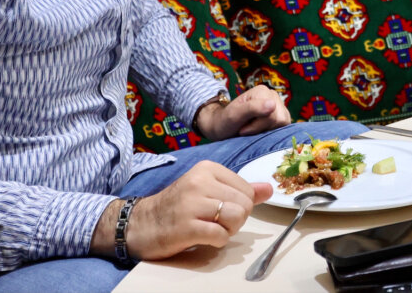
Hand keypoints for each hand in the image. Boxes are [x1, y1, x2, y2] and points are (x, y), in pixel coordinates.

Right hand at [126, 161, 270, 260]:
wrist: (142, 224)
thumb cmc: (178, 207)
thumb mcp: (208, 190)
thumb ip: (240, 189)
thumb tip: (269, 188)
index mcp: (207, 169)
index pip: (247, 190)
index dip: (240, 205)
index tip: (220, 208)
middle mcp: (200, 182)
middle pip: (245, 205)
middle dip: (236, 220)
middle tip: (215, 221)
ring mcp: (192, 204)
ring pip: (237, 218)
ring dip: (228, 230)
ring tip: (210, 228)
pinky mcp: (187, 226)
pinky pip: (221, 236)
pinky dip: (218, 241)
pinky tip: (203, 237)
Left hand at [195, 85, 290, 139]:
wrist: (222, 127)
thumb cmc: (225, 121)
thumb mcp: (234, 115)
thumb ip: (252, 108)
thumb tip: (273, 104)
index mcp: (263, 91)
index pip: (272, 115)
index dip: (257, 126)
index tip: (243, 127)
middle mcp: (272, 95)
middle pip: (279, 119)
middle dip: (261, 128)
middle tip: (246, 128)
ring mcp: (278, 105)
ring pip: (282, 124)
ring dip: (266, 130)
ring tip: (252, 128)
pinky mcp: (281, 115)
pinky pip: (284, 128)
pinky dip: (271, 132)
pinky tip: (260, 130)